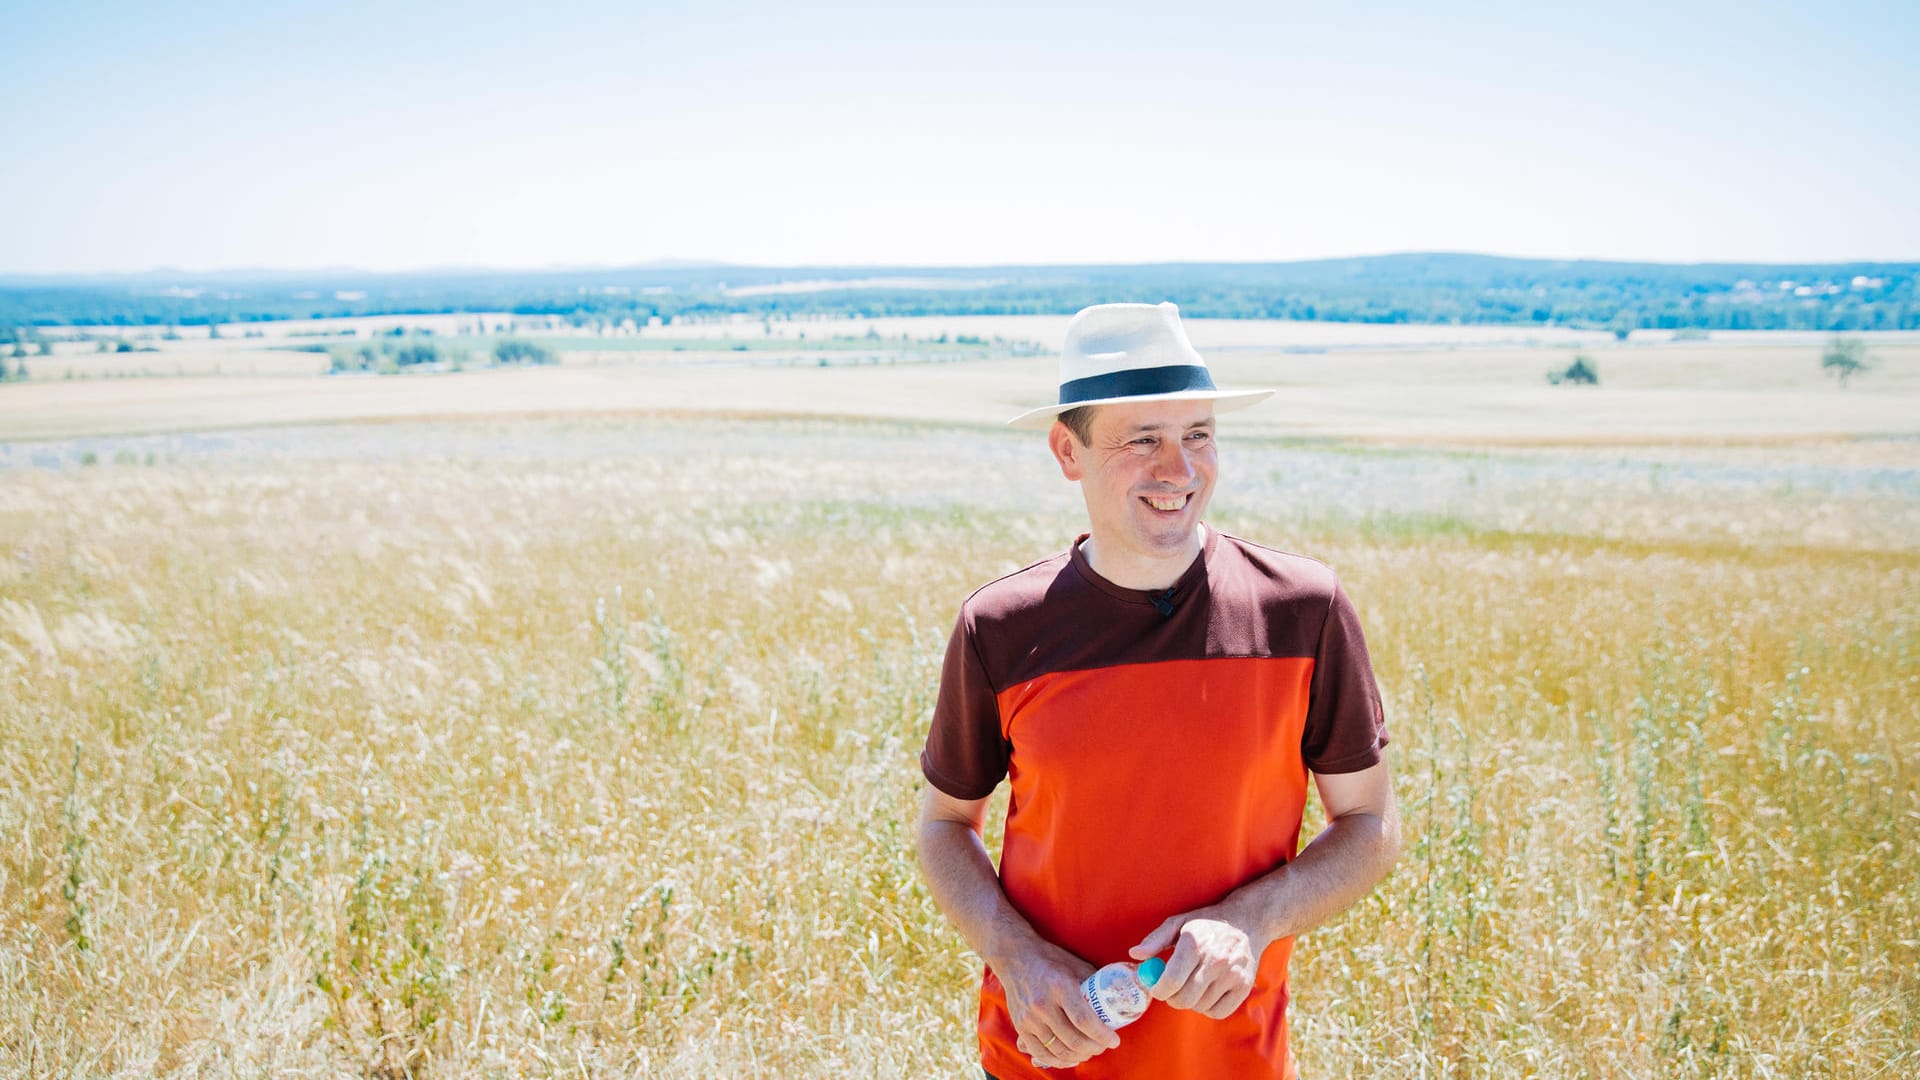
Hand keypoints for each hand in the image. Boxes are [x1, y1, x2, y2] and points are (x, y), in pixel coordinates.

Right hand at [994, 939, 1121, 1068]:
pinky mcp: (1020, 1026)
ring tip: (1089, 1052)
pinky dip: (1058, 1061)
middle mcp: (1043, 1004)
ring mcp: (1030, 1018)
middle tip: (1103, 1046)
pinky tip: (1070, 1058)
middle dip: (1094, 1048)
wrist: (1015, 957)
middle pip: (1073, 1039)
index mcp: (1060, 986)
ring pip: (1059, 1050)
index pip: (1084, 1020)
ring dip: (1079, 1056)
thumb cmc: (1050, 960)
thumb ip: (1093, 984)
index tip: (1114, 1040)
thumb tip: (1115, 999)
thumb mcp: (1075, 965)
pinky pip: (1041, 1052)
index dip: (1102, 1035)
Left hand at [1128, 907, 1259, 1019]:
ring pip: (1200, 1006)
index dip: (1159, 990)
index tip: (1156, 989)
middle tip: (1171, 992)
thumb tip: (1135, 955)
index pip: (1172, 980)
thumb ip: (1155, 940)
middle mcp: (1216, 960)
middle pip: (1185, 998)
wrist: (1247, 922)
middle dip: (1171, 999)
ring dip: (1190, 1002)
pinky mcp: (1244, 987)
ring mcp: (1232, 975)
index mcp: (1195, 943)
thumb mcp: (1179, 923)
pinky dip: (1208, 1009)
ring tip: (1192, 987)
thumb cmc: (1206, 924)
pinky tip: (1207, 993)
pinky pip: (1218, 1012)